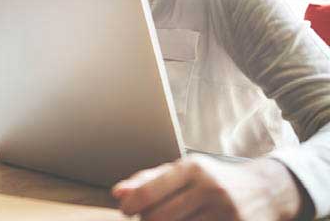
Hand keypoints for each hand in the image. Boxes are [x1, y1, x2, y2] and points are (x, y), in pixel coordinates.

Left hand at [112, 155, 306, 220]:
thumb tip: (118, 193)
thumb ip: (148, 180)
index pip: (149, 191)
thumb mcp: (183, 172)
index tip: (126, 211)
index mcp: (193, 168)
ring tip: (173, 219)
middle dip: (148, 220)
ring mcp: (225, 212)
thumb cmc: (214, 180)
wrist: (266, 191)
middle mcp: (210, 188)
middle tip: (151, 217)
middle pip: (159, 217)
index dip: (131, 205)